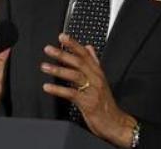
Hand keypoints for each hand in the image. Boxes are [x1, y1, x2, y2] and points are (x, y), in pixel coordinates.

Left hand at [41, 33, 136, 147]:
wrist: (115, 123)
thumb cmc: (106, 103)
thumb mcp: (101, 80)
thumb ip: (94, 63)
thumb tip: (89, 47)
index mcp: (98, 72)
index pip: (85, 54)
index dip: (73, 44)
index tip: (62, 36)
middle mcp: (96, 79)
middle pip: (79, 62)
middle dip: (62, 54)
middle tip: (48, 49)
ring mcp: (92, 90)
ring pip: (75, 76)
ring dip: (58, 70)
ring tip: (44, 66)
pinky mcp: (88, 103)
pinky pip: (71, 94)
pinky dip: (58, 90)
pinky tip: (47, 87)